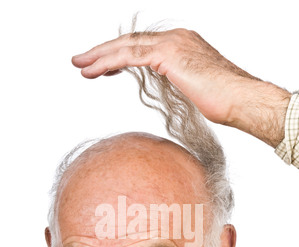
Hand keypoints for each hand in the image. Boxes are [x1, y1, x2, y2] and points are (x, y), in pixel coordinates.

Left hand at [72, 29, 290, 146]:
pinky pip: (130, 56)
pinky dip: (109, 62)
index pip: (143, 47)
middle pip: (131, 42)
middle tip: (82, 62)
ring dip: (99, 56)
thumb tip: (172, 95)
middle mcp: (175, 38)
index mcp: (181, 44)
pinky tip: (94, 71)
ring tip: (81, 66)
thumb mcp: (196, 91)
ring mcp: (172, 43)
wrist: (241, 100)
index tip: (104, 68)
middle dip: (103, 52)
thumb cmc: (226, 101)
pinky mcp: (168, 54)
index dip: (120, 56)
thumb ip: (179, 86)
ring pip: (126, 46)